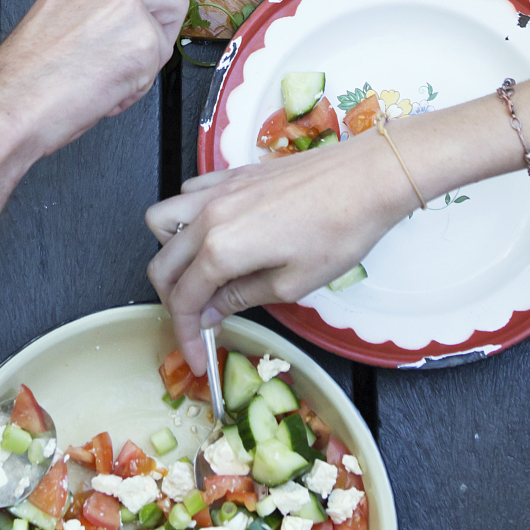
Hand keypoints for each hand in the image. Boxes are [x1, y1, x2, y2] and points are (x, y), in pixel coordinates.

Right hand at [0, 0, 204, 159]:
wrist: (11, 103)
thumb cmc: (27, 75)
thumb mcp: (60, 17)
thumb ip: (98, 8)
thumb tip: (128, 25)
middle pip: (169, 0)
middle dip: (156, 34)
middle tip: (123, 60)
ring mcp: (130, 5)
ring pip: (167, 35)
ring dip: (145, 61)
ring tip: (103, 74)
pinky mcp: (145, 39)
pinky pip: (158, 67)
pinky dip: (136, 87)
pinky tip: (103, 89)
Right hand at [146, 136, 410, 369]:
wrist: (367, 178)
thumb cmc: (339, 232)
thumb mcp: (292, 284)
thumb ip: (241, 297)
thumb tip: (210, 313)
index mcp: (221, 248)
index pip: (183, 299)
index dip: (185, 334)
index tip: (197, 356)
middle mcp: (208, 215)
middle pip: (163, 264)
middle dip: (173, 300)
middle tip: (198, 322)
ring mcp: (218, 189)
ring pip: (163, 221)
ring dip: (171, 253)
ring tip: (200, 274)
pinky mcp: (233, 174)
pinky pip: (188, 194)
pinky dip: (188, 219)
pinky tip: (216, 235)